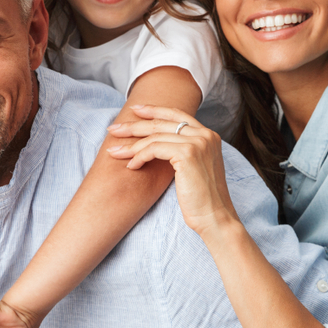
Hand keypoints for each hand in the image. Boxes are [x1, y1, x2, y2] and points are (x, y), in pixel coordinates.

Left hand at [106, 105, 239, 236]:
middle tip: (113, 129)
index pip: (177, 114)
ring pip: (155, 136)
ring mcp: (198, 142)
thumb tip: (157, 141)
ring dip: (131, 145)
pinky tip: (131, 166)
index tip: (135, 110)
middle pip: (162, 123)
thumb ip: (184, 149)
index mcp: (209, 135)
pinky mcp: (187, 154)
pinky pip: (154, 149)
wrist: (214, 217)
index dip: (154, 110)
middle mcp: (205, 134)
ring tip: (114, 152)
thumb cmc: (201, 198)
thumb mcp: (195, 167)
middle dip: (134, 125)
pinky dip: (139, 156)